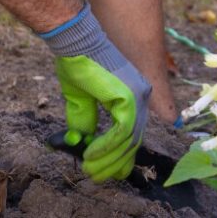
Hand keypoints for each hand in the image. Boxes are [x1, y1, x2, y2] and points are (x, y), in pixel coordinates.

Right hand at [42, 5, 151, 180]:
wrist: (75, 42)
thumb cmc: (77, 64)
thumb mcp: (81, 99)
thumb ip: (85, 120)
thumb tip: (82, 144)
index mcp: (133, 95)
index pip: (134, 133)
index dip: (121, 156)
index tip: (105, 171)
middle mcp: (141, 96)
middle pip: (134, 140)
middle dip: (114, 163)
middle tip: (95, 176)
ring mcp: (138, 96)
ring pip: (129, 140)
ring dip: (108, 159)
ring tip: (89, 168)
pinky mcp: (129, 97)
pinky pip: (122, 132)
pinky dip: (106, 146)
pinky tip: (90, 154)